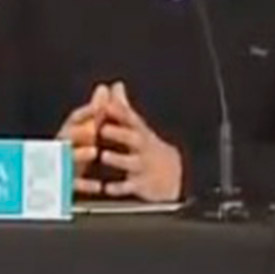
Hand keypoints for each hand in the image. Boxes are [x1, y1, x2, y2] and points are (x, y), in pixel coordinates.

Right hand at [56, 85, 112, 194]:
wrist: (51, 178)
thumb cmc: (75, 149)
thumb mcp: (87, 129)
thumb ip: (96, 110)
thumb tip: (106, 87)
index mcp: (70, 132)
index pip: (75, 119)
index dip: (87, 111)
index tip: (100, 106)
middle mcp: (63, 146)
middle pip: (67, 136)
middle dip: (79, 131)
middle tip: (92, 128)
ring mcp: (61, 164)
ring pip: (66, 158)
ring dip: (79, 154)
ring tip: (93, 151)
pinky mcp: (64, 185)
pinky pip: (73, 185)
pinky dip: (85, 185)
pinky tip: (98, 186)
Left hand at [96, 83, 181, 201]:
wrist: (172, 175)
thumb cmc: (145, 147)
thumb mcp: (137, 127)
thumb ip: (123, 108)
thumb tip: (115, 86)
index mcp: (138, 132)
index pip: (131, 118)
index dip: (120, 111)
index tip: (107, 105)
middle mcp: (142, 147)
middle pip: (134, 138)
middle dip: (120, 133)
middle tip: (102, 129)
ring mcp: (143, 166)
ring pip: (132, 162)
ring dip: (118, 159)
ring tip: (104, 156)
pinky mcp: (142, 185)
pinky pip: (130, 187)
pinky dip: (119, 188)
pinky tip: (107, 187)